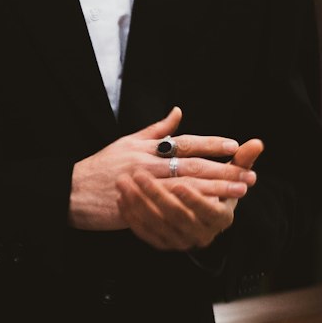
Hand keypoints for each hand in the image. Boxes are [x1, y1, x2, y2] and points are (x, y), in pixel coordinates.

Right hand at [68, 106, 256, 232]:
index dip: (210, 144)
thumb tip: (178, 112)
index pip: (185, 142)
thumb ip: (156, 130)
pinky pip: (172, 206)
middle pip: (193, 165)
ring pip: (187, 186)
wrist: (72, 191)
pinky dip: (193, 207)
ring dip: (216, 188)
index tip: (234, 146)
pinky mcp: (140, 206)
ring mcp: (144, 185)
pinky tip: (210, 210)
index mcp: (147, 147)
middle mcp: (148, 162)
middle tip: (248, 174)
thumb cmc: (99, 167)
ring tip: (239, 191)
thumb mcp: (126, 141)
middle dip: (223, 169)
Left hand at [116, 135, 263, 250]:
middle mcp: (202, 234)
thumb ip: (243, 160)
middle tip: (140, 175)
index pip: (208, 209)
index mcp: (221, 216)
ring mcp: (181, 241)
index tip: (178, 182)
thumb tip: (258, 142)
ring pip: (159, 225)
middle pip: (179, 216)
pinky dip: (133, 217)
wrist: (199, 215)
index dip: (194, 197)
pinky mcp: (163, 243)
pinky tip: (122, 199)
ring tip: (125, 183)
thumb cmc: (217, 189)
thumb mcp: (232, 176)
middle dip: (158, 195)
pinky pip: (145, 233)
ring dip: (140, 203)